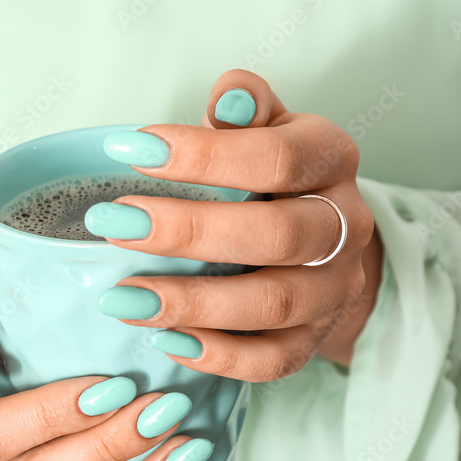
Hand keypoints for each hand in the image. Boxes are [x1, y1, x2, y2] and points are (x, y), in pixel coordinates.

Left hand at [90, 69, 383, 378]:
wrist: (321, 244)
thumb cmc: (273, 178)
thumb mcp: (264, 129)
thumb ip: (244, 110)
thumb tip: (226, 99)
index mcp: (332, 160)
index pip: (277, 157)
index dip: (204, 156)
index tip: (131, 151)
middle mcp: (346, 226)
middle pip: (277, 235)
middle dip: (188, 232)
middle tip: (114, 224)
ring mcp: (335, 289)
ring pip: (274, 304)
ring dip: (192, 303)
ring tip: (121, 297)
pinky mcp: (314, 340)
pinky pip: (273, 360)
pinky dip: (217, 356)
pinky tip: (163, 340)